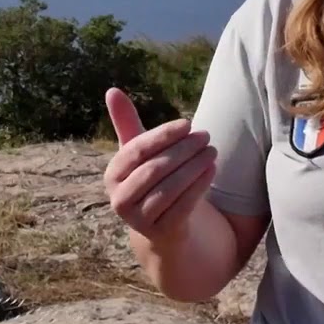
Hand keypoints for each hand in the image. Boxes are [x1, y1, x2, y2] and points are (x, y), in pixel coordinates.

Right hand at [102, 87, 217, 244]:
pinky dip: (199, 186)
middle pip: (154, 169)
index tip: (188, 123)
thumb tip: (111, 89)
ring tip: (212, 150)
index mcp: (112, 175)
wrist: (162, 224)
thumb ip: (126, 122)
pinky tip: (212, 169)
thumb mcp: (139, 152)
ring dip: (194, 167)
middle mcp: (119, 200)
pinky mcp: (161, 233)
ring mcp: (138, 221)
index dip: (163, 135)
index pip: (137, 150)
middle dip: (182, 150)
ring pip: (168, 189)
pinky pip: (182, 207)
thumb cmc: (150, 178)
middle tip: (206, 135)